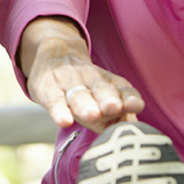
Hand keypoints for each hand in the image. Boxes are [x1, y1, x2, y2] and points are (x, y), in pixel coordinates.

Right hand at [27, 56, 143, 133]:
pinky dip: (59, 111)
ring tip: (93, 114)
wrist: (52, 55)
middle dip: (108, 98)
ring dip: (86, 105)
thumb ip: (118, 115)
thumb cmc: (83, 87)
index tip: (136, 105)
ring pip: (78, 95)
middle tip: (114, 107)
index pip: (122, 88)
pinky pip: (54, 101)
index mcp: (108, 82)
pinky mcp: (47, 90)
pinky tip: (64, 121)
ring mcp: (68, 84)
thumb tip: (129, 128)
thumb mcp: (102, 96)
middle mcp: (90, 80)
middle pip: (101, 89)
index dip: (129, 97)